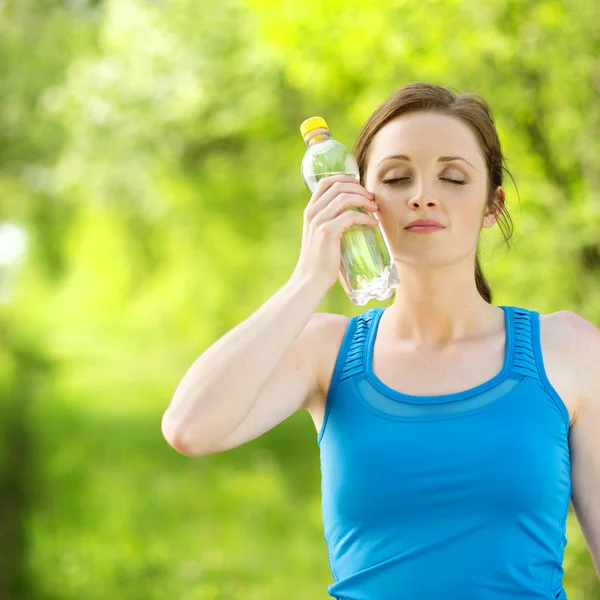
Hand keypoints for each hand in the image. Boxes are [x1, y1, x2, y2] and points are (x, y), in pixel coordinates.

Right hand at [291, 174, 378, 290]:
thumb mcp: (320, 236)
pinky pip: (351, 216)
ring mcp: (319, 221)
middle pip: (338, 186)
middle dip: (359, 189)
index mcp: (310, 211)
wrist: (310, 279)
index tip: (359, 185)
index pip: (326, 182)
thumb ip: (330, 222)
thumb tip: (353, 215)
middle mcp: (312, 212)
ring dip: (364, 200)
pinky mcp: (327, 232)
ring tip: (375, 209)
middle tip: (372, 199)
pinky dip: (366, 218)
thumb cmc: (319, 261)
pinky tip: (373, 224)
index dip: (345, 178)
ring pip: (345, 197)